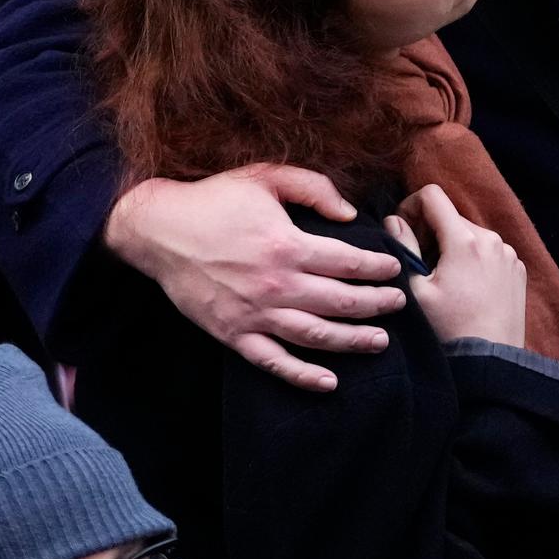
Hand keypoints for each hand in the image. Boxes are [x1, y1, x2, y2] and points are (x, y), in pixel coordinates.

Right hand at [103, 165, 407, 391]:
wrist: (159, 230)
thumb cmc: (214, 200)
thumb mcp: (265, 177)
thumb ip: (314, 188)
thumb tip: (350, 214)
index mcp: (287, 245)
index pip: (349, 263)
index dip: (378, 269)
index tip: (395, 270)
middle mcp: (276, 285)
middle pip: (341, 303)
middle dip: (377, 305)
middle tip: (398, 305)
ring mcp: (255, 314)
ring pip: (316, 336)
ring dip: (353, 341)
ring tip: (379, 341)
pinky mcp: (233, 334)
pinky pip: (274, 362)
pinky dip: (303, 376)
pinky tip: (328, 382)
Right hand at [386, 184, 526, 349]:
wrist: (490, 362)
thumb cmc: (449, 329)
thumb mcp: (416, 291)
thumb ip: (403, 248)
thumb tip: (393, 221)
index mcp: (465, 240)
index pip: (433, 196)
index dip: (410, 207)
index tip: (403, 232)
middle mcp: (492, 239)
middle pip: (451, 216)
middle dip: (430, 231)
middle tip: (419, 264)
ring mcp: (509, 254)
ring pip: (470, 234)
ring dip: (451, 246)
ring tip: (442, 280)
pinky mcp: (518, 269)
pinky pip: (489, 251)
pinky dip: (473, 259)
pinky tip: (464, 288)